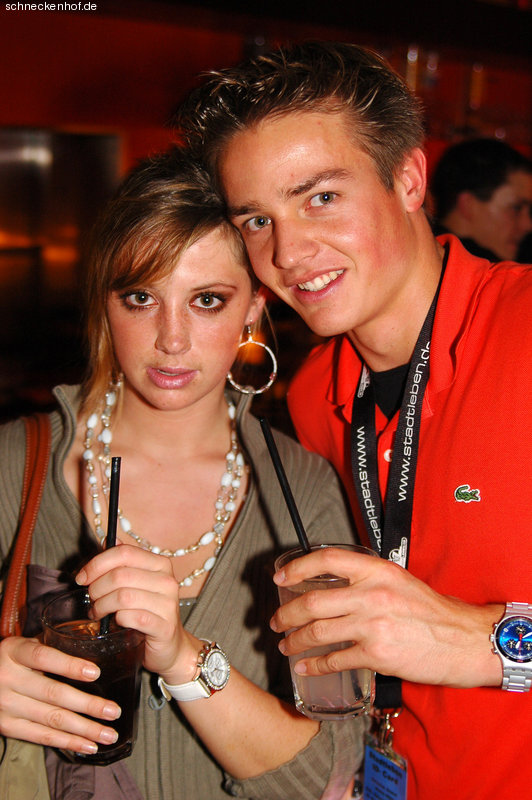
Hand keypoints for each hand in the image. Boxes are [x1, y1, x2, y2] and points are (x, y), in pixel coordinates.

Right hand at [0, 635, 120, 753]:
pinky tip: (88, 744)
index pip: (43, 657)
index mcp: (15, 652)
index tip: (95, 673)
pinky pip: (41, 737)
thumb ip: (52, 646)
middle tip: (113, 711)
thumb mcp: (25, 645)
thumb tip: (94, 647)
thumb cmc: (12, 658)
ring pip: (51, 719)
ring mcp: (5, 705)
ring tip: (108, 734)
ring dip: (84, 729)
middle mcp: (8, 678)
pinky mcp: (6, 726)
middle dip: (87, 705)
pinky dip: (67, 742)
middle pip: (53, 694)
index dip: (69, 666)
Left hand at [76, 545, 200, 684]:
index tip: (81, 578)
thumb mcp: (136, 584)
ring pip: (123, 596)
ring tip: (97, 612)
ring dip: (103, 605)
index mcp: (160, 564)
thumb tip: (108, 539)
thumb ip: (123, 562)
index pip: (124, 553)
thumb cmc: (148, 612)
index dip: (97, 563)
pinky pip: (132, 617)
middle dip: (97, 588)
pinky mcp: (164, 626)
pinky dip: (117, 619)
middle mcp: (167, 581)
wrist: (170, 646)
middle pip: (120, 575)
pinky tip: (115, 623)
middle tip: (91, 599)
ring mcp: (168, 604)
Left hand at [270, 547, 502, 687]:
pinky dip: (314, 664)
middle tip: (275, 620)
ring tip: (285, 644)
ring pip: (317, 632)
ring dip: (294, 640)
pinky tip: (305, 666)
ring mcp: (372, 625)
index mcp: (376, 570)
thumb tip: (332, 582)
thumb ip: (367, 579)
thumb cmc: (432, 611)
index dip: (297, 568)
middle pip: (312, 602)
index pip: (326, 560)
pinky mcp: (376, 655)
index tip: (281, 578)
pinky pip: (335, 659)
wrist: (463, 640)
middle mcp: (371, 595)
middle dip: (286, 614)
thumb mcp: (399, 580)